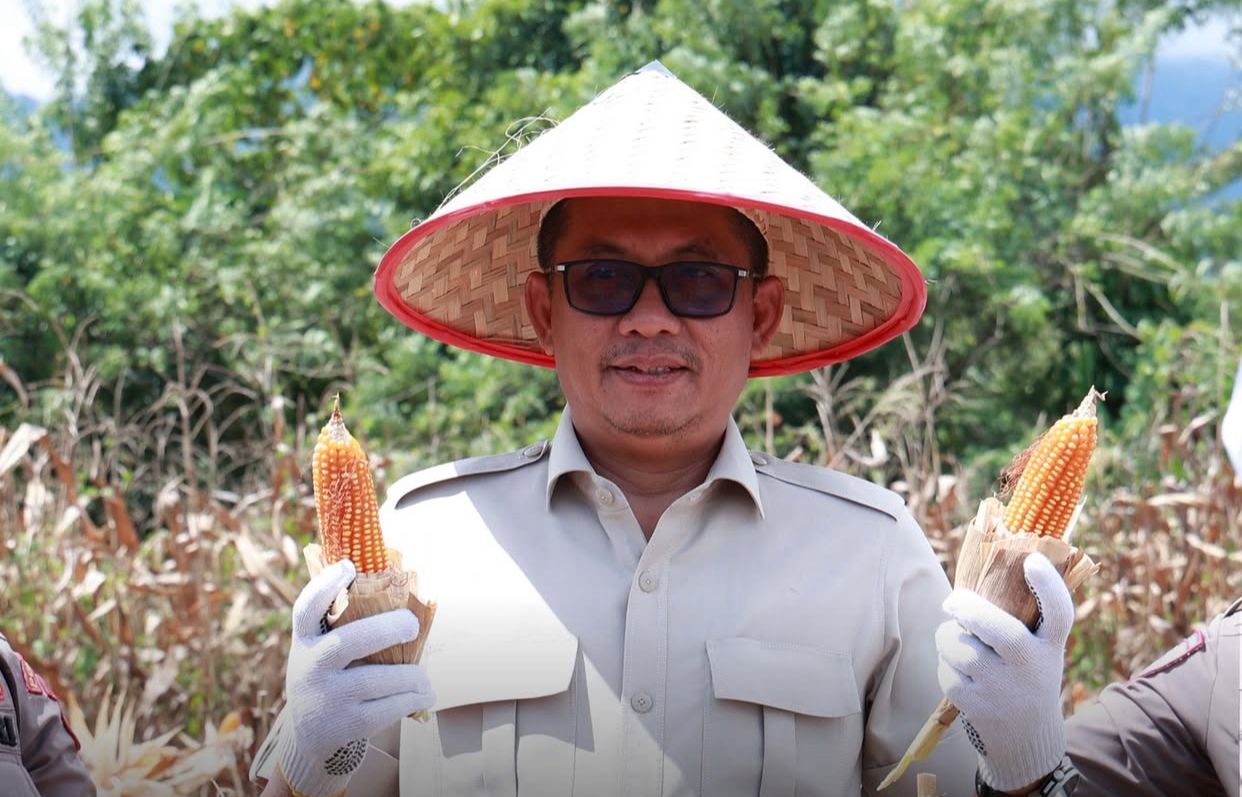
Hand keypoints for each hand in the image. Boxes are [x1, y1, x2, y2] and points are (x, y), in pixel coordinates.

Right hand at [277, 559, 434, 796]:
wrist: (308, 735)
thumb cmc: (329, 677)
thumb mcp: (322, 651)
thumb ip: (344, 626)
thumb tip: (398, 589)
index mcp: (305, 641)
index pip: (307, 608)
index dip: (325, 585)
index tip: (349, 566)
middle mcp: (310, 667)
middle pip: (348, 643)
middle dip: (386, 630)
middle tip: (412, 624)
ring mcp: (326, 698)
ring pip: (377, 679)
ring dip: (412, 675)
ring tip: (424, 677)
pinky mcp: (345, 725)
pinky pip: (387, 707)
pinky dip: (412, 699)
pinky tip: (424, 695)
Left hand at [935, 553, 1072, 791]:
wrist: (1027, 740)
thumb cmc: (1027, 678)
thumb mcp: (1039, 651)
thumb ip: (1022, 619)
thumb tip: (979, 569)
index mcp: (1050, 647)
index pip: (1059, 612)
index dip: (1048, 585)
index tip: (1033, 560)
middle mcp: (1031, 666)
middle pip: (993, 626)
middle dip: (965, 607)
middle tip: (952, 602)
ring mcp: (1003, 689)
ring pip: (957, 645)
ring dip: (948, 637)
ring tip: (957, 641)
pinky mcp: (977, 706)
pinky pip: (947, 671)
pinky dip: (946, 665)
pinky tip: (959, 671)